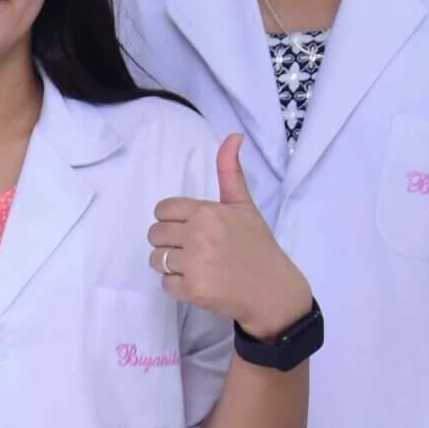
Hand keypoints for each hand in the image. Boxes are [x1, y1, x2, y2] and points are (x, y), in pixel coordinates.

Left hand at [151, 135, 314, 335]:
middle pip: (154, 234)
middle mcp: (198, 235)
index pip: (162, 210)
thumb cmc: (257, 246)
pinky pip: (165, 284)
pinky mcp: (193, 290)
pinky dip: (179, 286)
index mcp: (207, 212)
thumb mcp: (244, 206)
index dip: (173, 221)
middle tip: (195, 250)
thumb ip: (230, 172)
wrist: (274, 291)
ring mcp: (195, 264)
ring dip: (172, 265)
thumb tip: (233, 135)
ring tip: (198, 266)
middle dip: (170, 242)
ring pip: (156, 259)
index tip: (191, 229)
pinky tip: (202, 283)